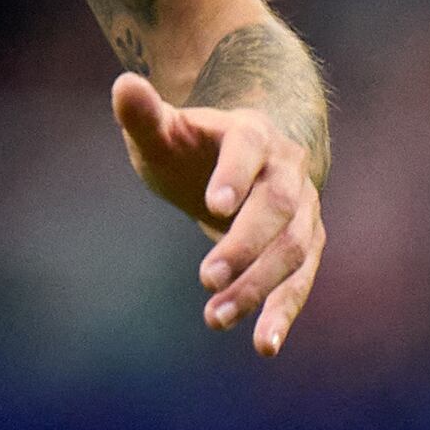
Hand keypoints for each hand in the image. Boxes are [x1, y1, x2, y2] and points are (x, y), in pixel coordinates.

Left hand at [110, 72, 323, 355]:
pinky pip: (301, 280)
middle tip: (205, 280)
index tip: (211, 204)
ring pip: (293, 249)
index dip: (233, 175)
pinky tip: (264, 345)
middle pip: (276, 208)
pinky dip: (284, 311)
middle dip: (244, 246)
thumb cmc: (192, 147)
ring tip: (214, 318)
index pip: (248, 150)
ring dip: (259, 287)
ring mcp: (304, 209)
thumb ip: (144, 114)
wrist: (245, 158)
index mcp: (252, 134)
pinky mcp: (306, 244)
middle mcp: (287, 171)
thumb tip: (123, 84)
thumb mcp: (164, 132)